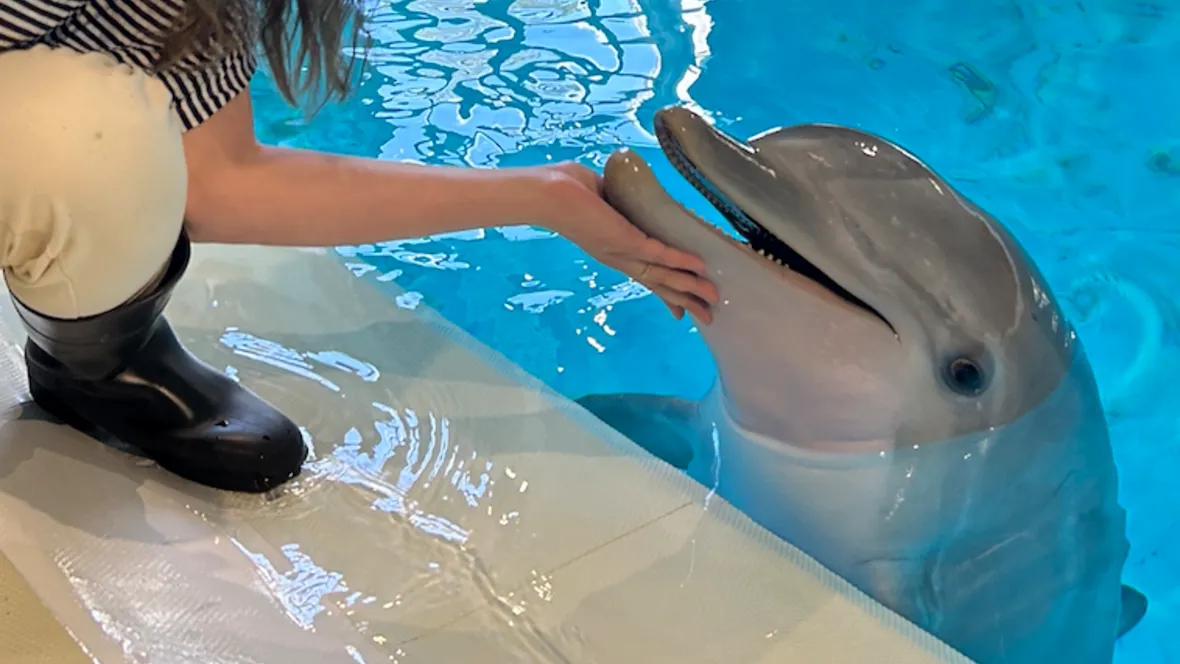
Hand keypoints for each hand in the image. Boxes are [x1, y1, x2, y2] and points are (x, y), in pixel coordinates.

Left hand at [540, 162, 717, 322]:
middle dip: (684, 300)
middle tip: (707, 316)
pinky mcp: (624, 240)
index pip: (645, 276)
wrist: (545, 192)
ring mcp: (621, 251)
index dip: (665, 293)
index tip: (681, 311)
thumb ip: (618, 200)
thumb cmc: (565, 188)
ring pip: (662, 275)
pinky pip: (658, 254)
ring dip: (689, 286)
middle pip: (658, 284)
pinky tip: (699, 267)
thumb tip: (630, 192)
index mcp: (612, 249)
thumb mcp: (601, 195)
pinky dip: (680, 261)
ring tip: (711, 297)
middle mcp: (618, 257)